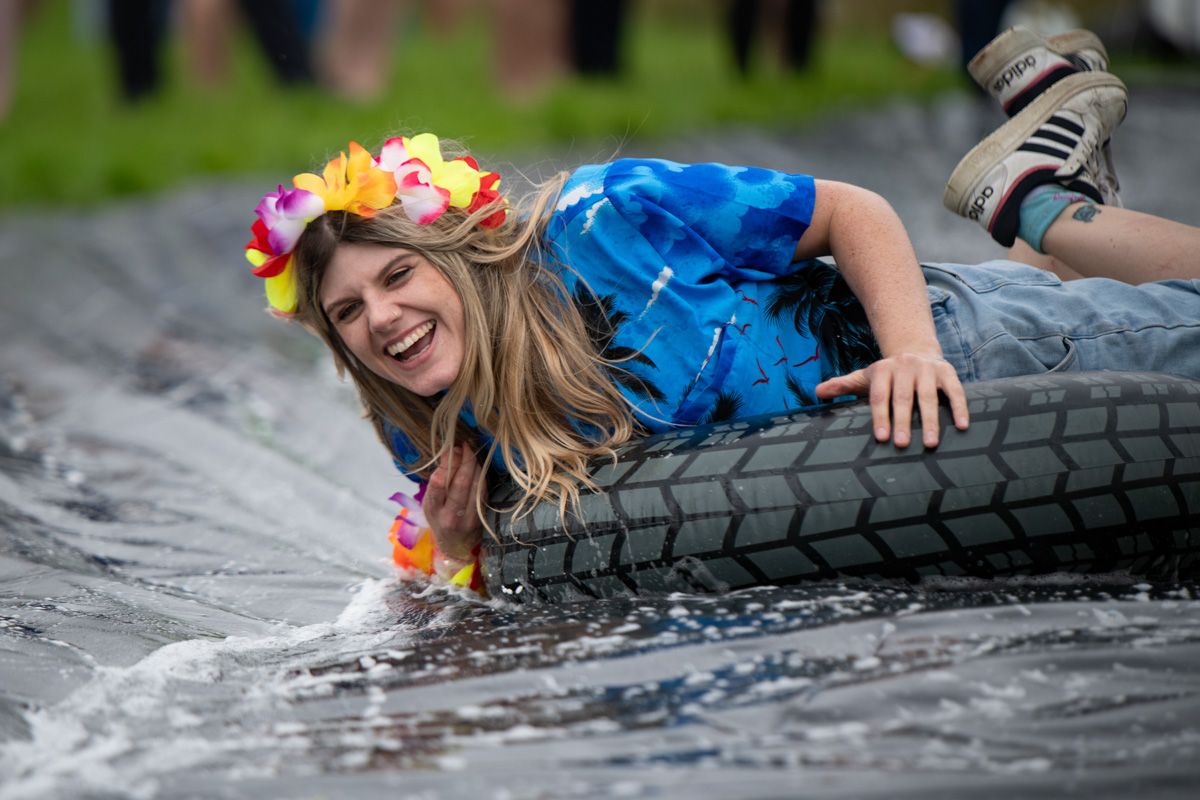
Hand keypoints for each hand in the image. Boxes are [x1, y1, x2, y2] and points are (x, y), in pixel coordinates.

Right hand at [423, 443, 484, 561]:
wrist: (456, 546)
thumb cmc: (440, 519)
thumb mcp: (430, 504)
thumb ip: (437, 482)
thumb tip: (450, 454)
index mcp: (433, 511)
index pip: (439, 485)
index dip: (447, 465)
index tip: (450, 449)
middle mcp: (451, 517)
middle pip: (461, 483)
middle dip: (464, 461)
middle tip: (464, 446)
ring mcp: (469, 519)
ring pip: (476, 486)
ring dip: (475, 466)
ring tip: (470, 453)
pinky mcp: (482, 517)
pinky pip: (483, 491)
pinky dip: (481, 476)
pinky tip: (478, 467)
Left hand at [814, 352, 968, 447]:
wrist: (915, 351)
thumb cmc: (887, 375)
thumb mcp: (864, 377)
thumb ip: (843, 385)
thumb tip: (817, 392)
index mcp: (882, 370)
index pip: (879, 397)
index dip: (880, 417)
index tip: (881, 438)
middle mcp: (904, 367)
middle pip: (903, 398)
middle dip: (902, 422)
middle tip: (901, 445)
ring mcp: (927, 369)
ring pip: (928, 397)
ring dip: (931, 421)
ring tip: (930, 443)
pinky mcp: (947, 372)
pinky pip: (955, 391)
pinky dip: (960, 408)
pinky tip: (963, 426)